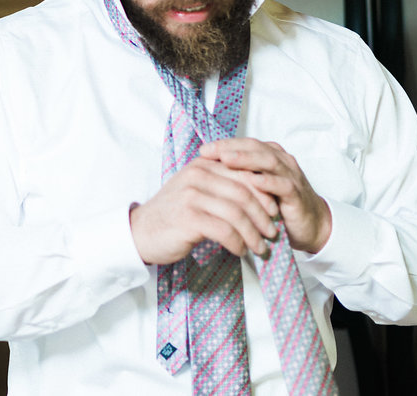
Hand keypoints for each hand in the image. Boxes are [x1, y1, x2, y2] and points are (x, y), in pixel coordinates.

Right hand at [129, 154, 279, 264]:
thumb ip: (221, 186)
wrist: (141, 232)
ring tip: (261, 247)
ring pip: (237, 213)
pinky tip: (241, 251)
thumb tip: (260, 196)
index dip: (264, 193)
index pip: (243, 174)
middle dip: (263, 216)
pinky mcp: (188, 217)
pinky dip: (238, 242)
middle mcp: (197, 175)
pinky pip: (224, 230)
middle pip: (244, 193)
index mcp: (203, 165)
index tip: (275, 211)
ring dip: (254, 233)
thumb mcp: (196, 191)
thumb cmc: (172, 214)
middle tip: (273, 232)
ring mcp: (192, 195)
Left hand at [200, 138, 331, 252]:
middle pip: (255, 147)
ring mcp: (291, 176)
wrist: (310, 226)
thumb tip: (205, 169)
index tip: (202, 150)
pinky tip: (253, 181)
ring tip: (226, 159)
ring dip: (247, 159)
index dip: (224, 144)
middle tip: (210, 151)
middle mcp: (281, 161)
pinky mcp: (297, 195)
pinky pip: (283, 185)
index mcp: (270, 156)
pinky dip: (268, 182)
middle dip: (231, 148)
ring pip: (269, 161)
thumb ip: (238, 175)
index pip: (245, 143)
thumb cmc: (277, 205)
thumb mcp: (255, 188)